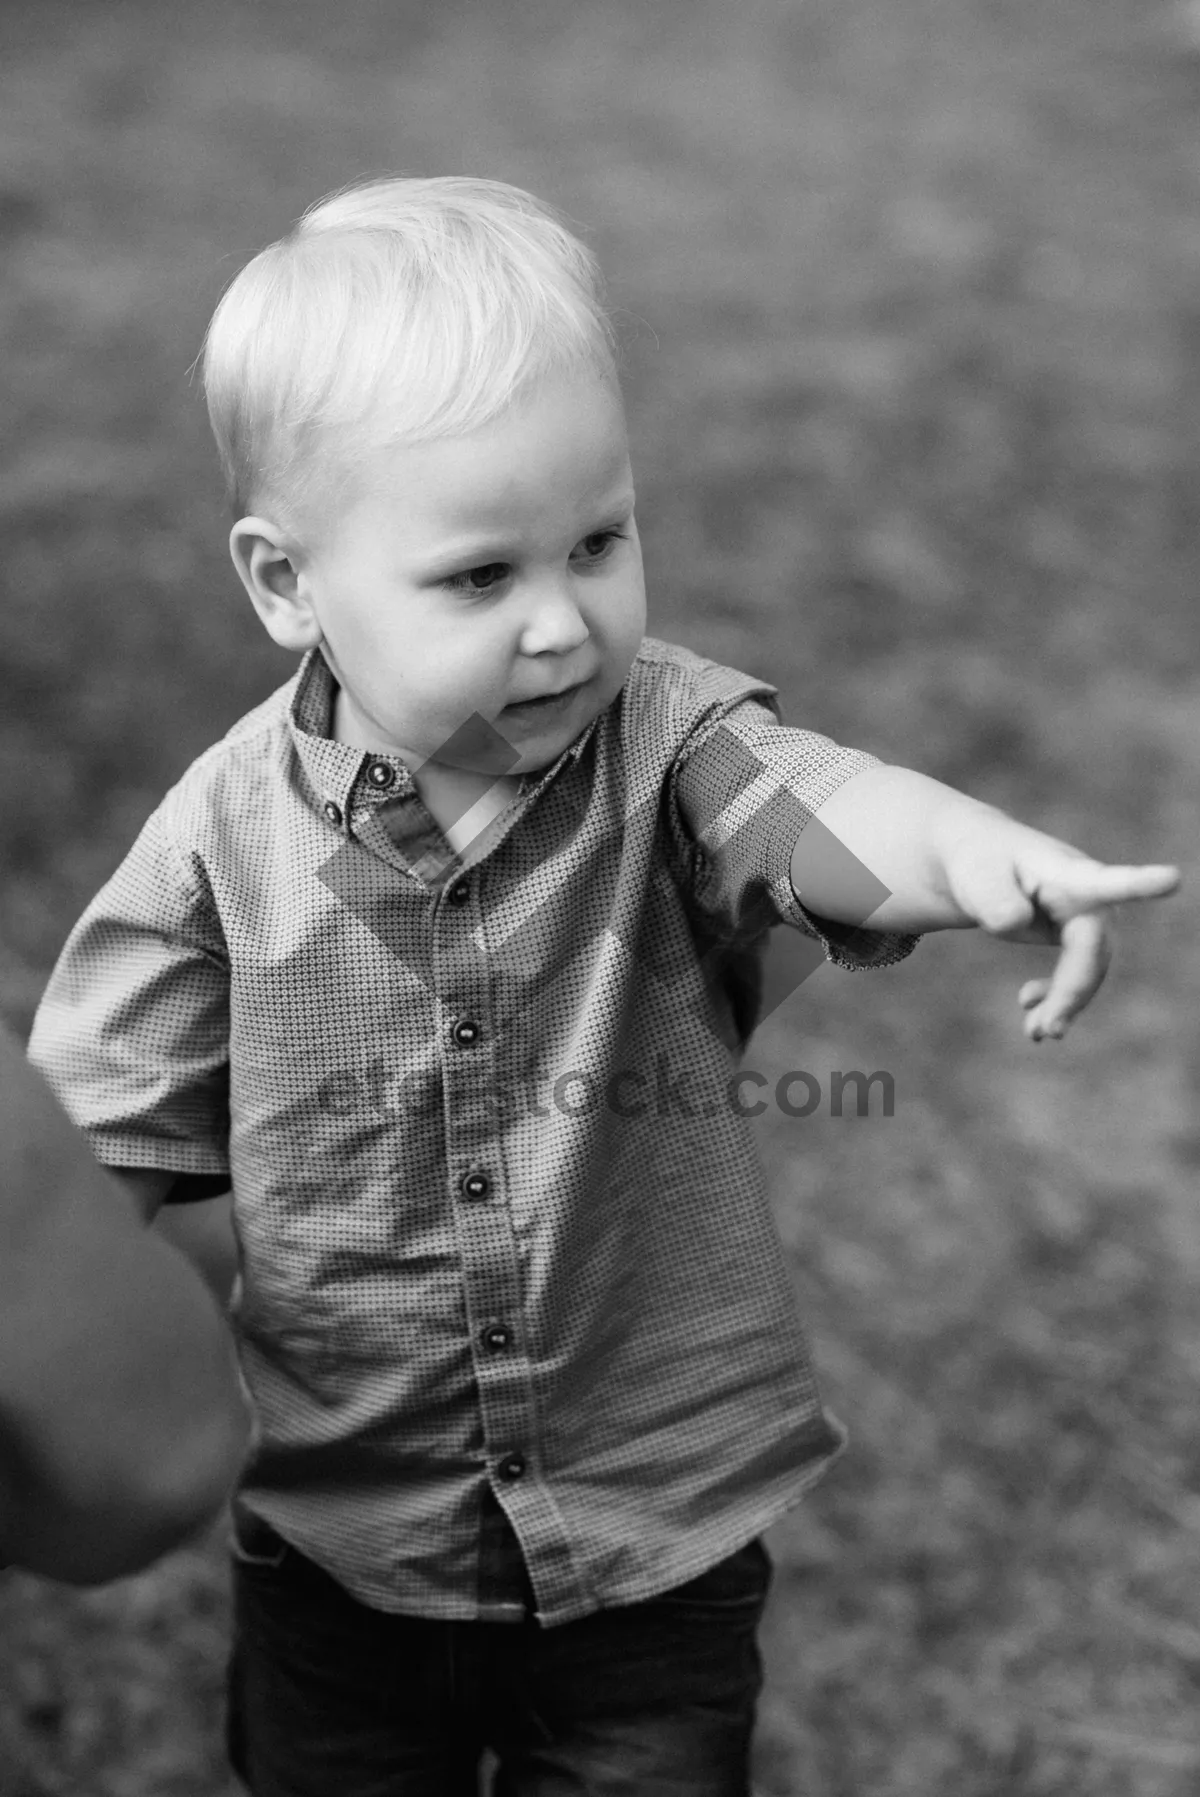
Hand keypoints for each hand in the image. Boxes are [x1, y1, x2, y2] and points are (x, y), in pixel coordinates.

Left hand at [941, 818, 1180, 1041]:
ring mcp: (1088, 920)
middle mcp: (1089, 897)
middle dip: (1074, 991)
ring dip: (1065, 1005)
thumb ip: (994, 899)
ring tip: (1035, 1034)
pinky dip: (1057, 1003)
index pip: (1107, 881)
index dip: (1140, 884)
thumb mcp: (977, 878)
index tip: (1171, 878)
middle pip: (1095, 949)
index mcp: (1068, 872)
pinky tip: (1032, 1024)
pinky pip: (1078, 978)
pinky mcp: (1077, 941)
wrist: (980, 867)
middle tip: (1048, 1030)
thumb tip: (1017, 922)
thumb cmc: (981, 865)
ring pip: (1089, 971)